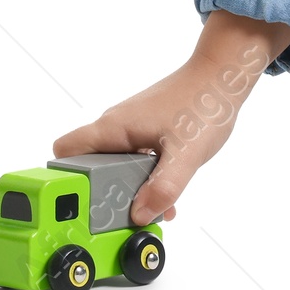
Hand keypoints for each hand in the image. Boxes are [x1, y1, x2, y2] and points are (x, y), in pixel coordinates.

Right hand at [52, 10, 289, 225]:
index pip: (65, 152)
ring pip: (116, 166)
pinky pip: (136, 160)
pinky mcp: (149, 130)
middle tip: (118, 216)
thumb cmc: (205, 102)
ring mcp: (134, 127)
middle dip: (101, 194)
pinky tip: (166, 195)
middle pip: (90, 166)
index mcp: (114, 127)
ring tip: (148, 210)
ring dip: (128, 190)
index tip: (78, 205)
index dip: (64, 179)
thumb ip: (164, 187)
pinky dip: (145, 179)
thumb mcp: (185, 153)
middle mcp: (118, 126)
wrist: (226, 74)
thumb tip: (140, 215)